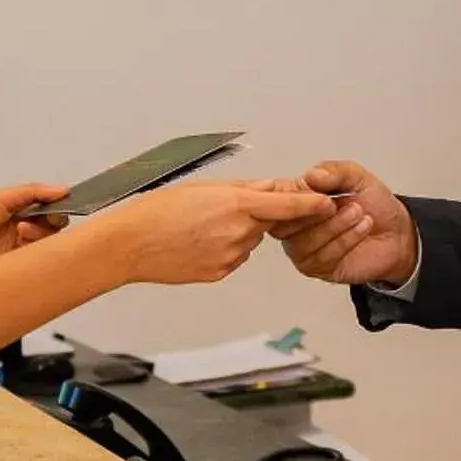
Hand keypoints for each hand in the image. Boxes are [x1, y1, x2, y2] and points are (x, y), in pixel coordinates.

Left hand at [0, 184, 68, 266]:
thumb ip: (30, 191)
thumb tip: (59, 189)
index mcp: (20, 208)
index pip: (51, 204)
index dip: (59, 203)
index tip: (61, 202)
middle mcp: (25, 228)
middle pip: (56, 223)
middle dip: (52, 218)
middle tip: (43, 218)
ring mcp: (24, 248)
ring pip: (51, 242)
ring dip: (41, 234)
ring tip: (21, 231)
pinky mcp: (23, 267)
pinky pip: (42, 260)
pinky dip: (38, 252)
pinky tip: (22, 244)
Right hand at [76, 181, 335, 285]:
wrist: (129, 245)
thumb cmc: (159, 210)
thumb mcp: (203, 187)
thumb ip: (242, 189)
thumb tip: (270, 189)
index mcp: (236, 205)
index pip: (287, 205)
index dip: (311, 204)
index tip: (330, 204)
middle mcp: (239, 233)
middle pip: (264, 222)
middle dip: (252, 214)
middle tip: (217, 208)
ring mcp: (230, 256)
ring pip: (248, 240)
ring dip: (235, 232)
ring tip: (198, 227)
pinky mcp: (220, 273)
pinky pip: (233, 257)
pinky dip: (222, 249)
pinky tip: (196, 243)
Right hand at [272, 161, 419, 286]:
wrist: (398, 232)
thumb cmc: (375, 205)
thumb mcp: (357, 177)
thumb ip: (335, 171)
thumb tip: (311, 174)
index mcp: (299, 200)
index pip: (278, 201)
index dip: (294, 198)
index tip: (317, 192)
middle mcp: (296, 226)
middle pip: (286, 225)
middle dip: (314, 214)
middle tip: (337, 204)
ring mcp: (305, 249)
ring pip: (304, 243)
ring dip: (334, 227)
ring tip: (358, 213)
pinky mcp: (320, 268)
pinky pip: (322, 258)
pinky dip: (345, 241)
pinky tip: (361, 228)